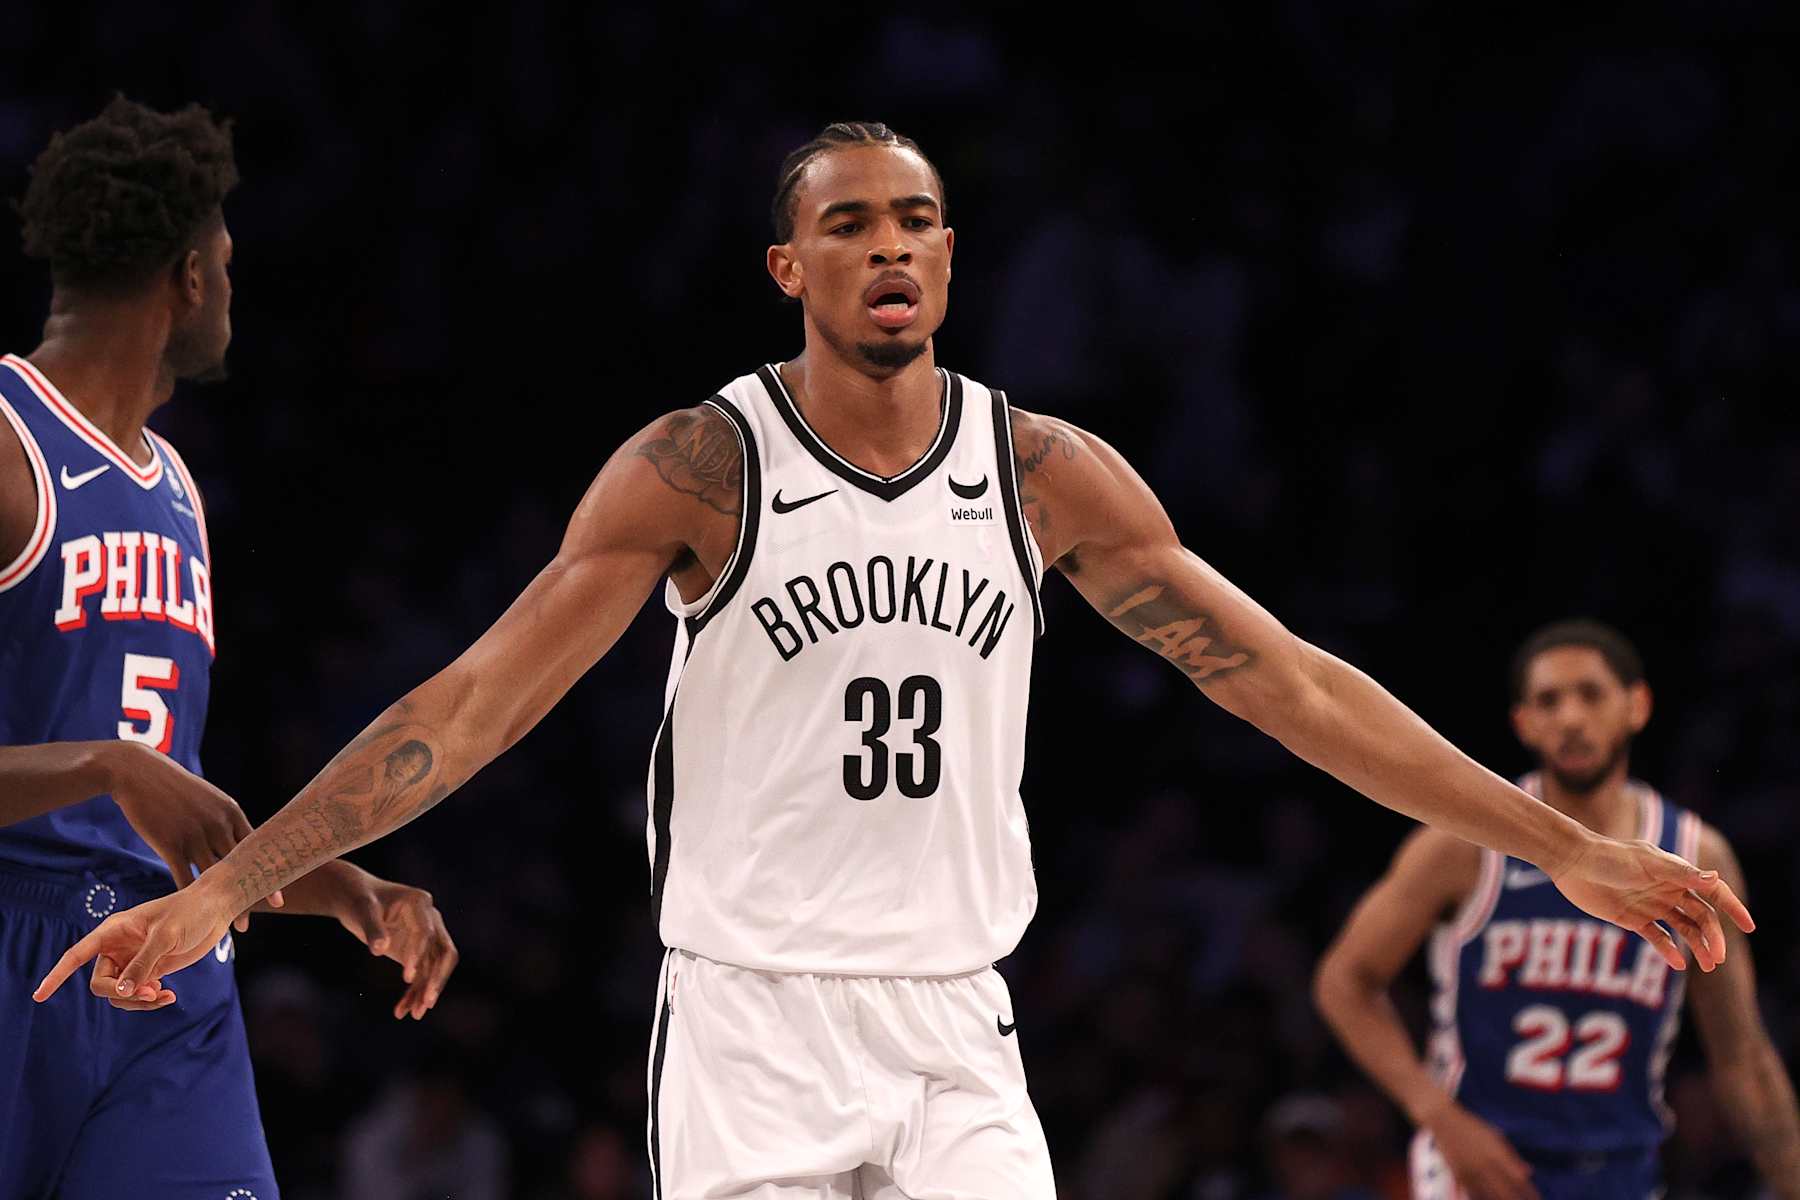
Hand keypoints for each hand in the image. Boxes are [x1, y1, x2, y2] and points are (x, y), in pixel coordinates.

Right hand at [32, 881, 237, 1008]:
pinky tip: (169, 996)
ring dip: (138, 1001)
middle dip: (121, 994)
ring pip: (119, 994)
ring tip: (164, 995)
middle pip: (100, 984)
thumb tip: (120, 993)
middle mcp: (117, 947)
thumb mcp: (165, 937)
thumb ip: (143, 964)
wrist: (215, 910)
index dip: (57, 975)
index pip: (77, 955)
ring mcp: (133, 960)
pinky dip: (150, 1000)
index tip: (39, 996)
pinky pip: (138, 994)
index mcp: (112, 931)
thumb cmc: (188, 913)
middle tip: (151, 993)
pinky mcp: (150, 969)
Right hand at [106, 741, 281, 929]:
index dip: (268, 873)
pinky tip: (196, 915)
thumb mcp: (207, 797)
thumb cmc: (173, 786)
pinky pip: (184, 877)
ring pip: (215, 878)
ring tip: (233, 927)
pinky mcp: (170, 844)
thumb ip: (223, 818)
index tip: (279, 896)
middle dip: (252, 893)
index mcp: (231, 812)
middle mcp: (218, 824)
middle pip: (240, 867)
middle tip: (262, 915)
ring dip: (224, 904)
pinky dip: (192, 898)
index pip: (257, 849)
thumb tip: (237, 838)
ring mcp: (195, 835)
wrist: (138, 772)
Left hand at [329, 868, 458, 1019]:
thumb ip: (372, 929)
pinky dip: (413, 993)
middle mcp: (431, 920)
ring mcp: (426, 937)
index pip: (428, 933)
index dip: (419, 955)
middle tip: (427, 1003)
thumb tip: (379, 950)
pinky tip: (402, 1011)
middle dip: (436, 979)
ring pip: (434, 969)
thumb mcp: (362, 910)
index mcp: (420, 903)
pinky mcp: (417, 951)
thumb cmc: (359, 899)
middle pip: (444, 953)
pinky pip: (421, 975)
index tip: (407, 977)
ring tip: (415, 1015)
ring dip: (425, 992)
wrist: (356, 898)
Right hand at [1421, 1101, 1538, 1199]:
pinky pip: (1473, 1193)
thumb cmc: (1473, 1126)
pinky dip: (1482, 1199)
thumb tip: (1529, 1171)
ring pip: (1489, 1195)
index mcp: (1496, 1154)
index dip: (1529, 1192)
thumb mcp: (1495, 1136)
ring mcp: (1471, 1171)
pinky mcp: (1458, 1175)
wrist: (1444, 1120)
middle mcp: (1485, 1165)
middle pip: (1505, 1191)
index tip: (1537, 1199)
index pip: (1518, 1179)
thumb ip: (1512, 1155)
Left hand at [1551, 831, 1753, 970]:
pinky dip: (1668, 950)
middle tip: (1717, 958)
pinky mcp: (1632, 918)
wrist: (1572, 862)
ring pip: (1683, 929)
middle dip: (1713, 937)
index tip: (1749, 926)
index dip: (1733, 907)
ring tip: (1706, 965)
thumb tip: (1714, 879)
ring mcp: (1651, 905)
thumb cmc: (1611, 857)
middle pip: (1701, 916)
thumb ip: (1681, 874)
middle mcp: (1668, 890)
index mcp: (1676, 873)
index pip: (1713, 892)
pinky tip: (1678, 964)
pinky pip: (1657, 937)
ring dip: (1696, 946)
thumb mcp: (1647, 864)